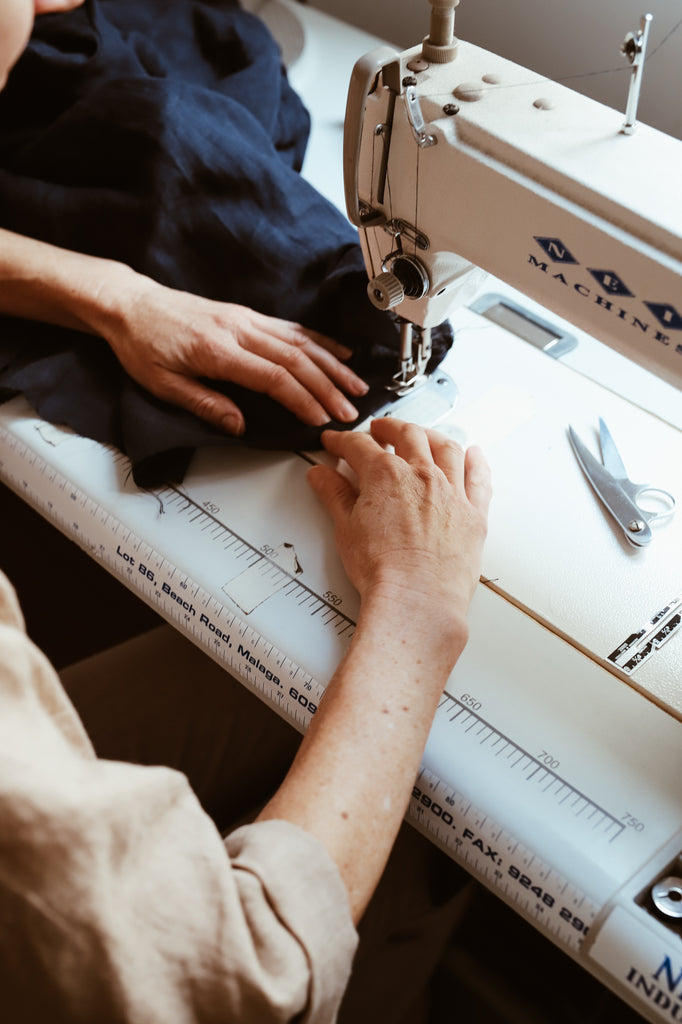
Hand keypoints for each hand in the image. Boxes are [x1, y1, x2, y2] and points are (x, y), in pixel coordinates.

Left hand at [95, 272, 368, 435]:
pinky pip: (291, 327)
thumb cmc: (142, 343)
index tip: (320, 419)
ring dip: (332, 365)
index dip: (302, 400)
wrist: (130, 305)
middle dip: (328, 388)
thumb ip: (203, 404)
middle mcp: (237, 329)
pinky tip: (337, 352)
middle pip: (296, 359)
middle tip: (348, 411)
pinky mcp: (247, 315)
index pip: (272, 377)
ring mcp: (245, 319)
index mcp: (217, 350)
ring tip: (355, 385)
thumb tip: (238, 425)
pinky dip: (319, 340)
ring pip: (300, 341)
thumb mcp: (162, 384)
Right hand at [307, 418, 490, 620]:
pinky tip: (474, 454)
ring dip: (430, 435)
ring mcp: (451, 492)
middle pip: (407, 435)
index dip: (343, 441)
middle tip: (378, 430)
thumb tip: (322, 477)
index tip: (336, 443)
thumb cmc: (383, 570)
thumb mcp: (346, 528)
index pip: (359, 446)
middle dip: (389, 428)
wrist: (417, 598)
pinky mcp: (474, 514)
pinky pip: (479, 478)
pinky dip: (477, 462)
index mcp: (386, 475)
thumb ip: (334, 495)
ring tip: (422, 435)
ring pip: (446, 448)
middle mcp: (422, 475)